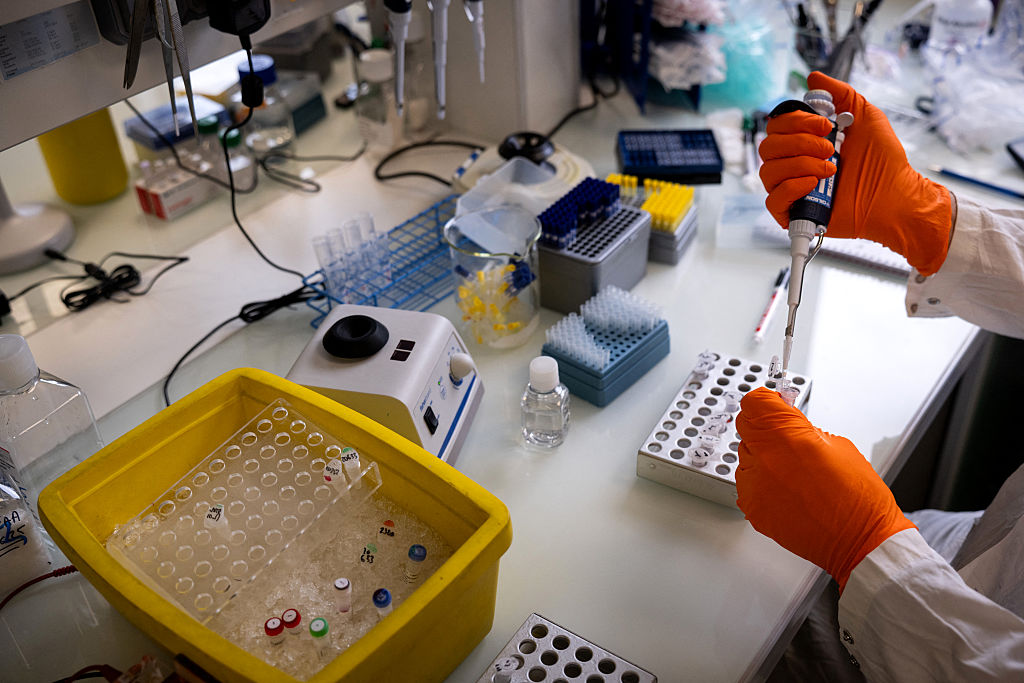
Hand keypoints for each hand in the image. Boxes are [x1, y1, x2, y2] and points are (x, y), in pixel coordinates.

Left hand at [735, 387, 914, 590]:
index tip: (773, 404)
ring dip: (764, 460)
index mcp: (788, 436)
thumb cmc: (859, 499)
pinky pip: (749, 485)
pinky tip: (789, 493)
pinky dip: (763, 485)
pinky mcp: (753, 508)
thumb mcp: (839, 445)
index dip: (766, 402)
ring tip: (795, 475)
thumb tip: (789, 422)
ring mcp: (756, 486)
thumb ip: (806, 430)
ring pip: (747, 458)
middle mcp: (766, 459)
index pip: (754, 403)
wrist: (862, 542)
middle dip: (765, 429)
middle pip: (747, 428)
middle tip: (787, 440)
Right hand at [758, 71, 951, 275]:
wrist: (894, 196)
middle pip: (768, 146)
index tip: (827, 125)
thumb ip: (840, 94)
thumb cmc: (883, 161)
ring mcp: (791, 189)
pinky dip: (791, 188)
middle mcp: (794, 163)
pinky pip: (772, 199)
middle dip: (800, 143)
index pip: (777, 125)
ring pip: (768, 171)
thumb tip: (814, 77)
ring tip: (830, 170)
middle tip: (830, 149)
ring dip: (800, 165)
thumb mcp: (865, 115)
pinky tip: (814, 185)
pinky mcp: (792, 212)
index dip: (796, 122)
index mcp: (805, 141)